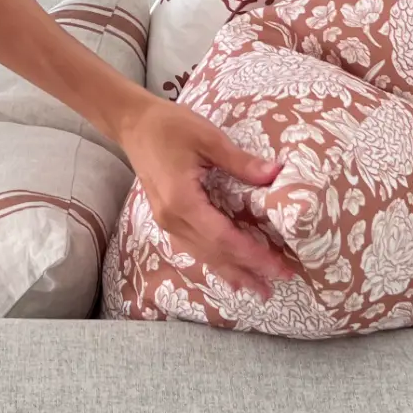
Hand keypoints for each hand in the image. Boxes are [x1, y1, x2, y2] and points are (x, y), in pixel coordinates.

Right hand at [117, 91, 292, 295]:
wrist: (133, 124)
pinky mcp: (167, 217)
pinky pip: (194, 247)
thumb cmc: (169, 126)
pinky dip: (215, 261)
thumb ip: (240, 161)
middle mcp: (173, 219)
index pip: (223, 238)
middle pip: (214, 254)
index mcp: (182, 201)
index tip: (278, 266)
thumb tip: (275, 174)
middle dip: (248, 270)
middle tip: (279, 283)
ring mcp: (167, 221)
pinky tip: (228, 271)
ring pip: (203, 255)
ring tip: (258, 288)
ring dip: (232, 272)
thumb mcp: (208, 138)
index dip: (252, 255)